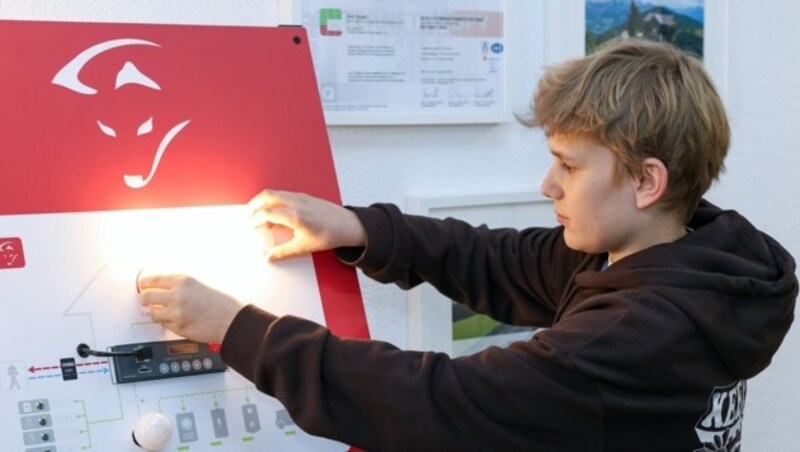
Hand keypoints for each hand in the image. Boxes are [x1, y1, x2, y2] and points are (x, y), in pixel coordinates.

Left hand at [137, 273, 244, 343]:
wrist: (232, 320)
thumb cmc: (222, 302)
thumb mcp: (200, 284)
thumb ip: (180, 284)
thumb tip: (160, 287)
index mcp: (183, 280)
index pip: (151, 280)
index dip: (144, 284)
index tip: (143, 285)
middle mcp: (177, 295)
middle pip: (145, 296)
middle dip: (145, 298)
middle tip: (149, 299)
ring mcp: (176, 313)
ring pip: (151, 312)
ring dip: (155, 311)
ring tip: (164, 310)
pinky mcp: (178, 327)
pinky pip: (162, 324)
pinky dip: (166, 321)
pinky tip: (176, 318)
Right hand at [248, 189, 365, 260]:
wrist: (348, 225)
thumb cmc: (330, 234)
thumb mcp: (304, 247)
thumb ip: (283, 252)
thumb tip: (268, 257)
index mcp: (294, 216)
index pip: (266, 213)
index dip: (254, 219)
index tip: (249, 226)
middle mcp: (295, 202)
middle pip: (266, 196)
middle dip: (253, 204)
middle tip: (248, 216)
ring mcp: (300, 197)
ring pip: (274, 192)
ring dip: (263, 201)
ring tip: (259, 214)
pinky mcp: (304, 196)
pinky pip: (283, 194)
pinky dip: (274, 199)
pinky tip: (275, 211)